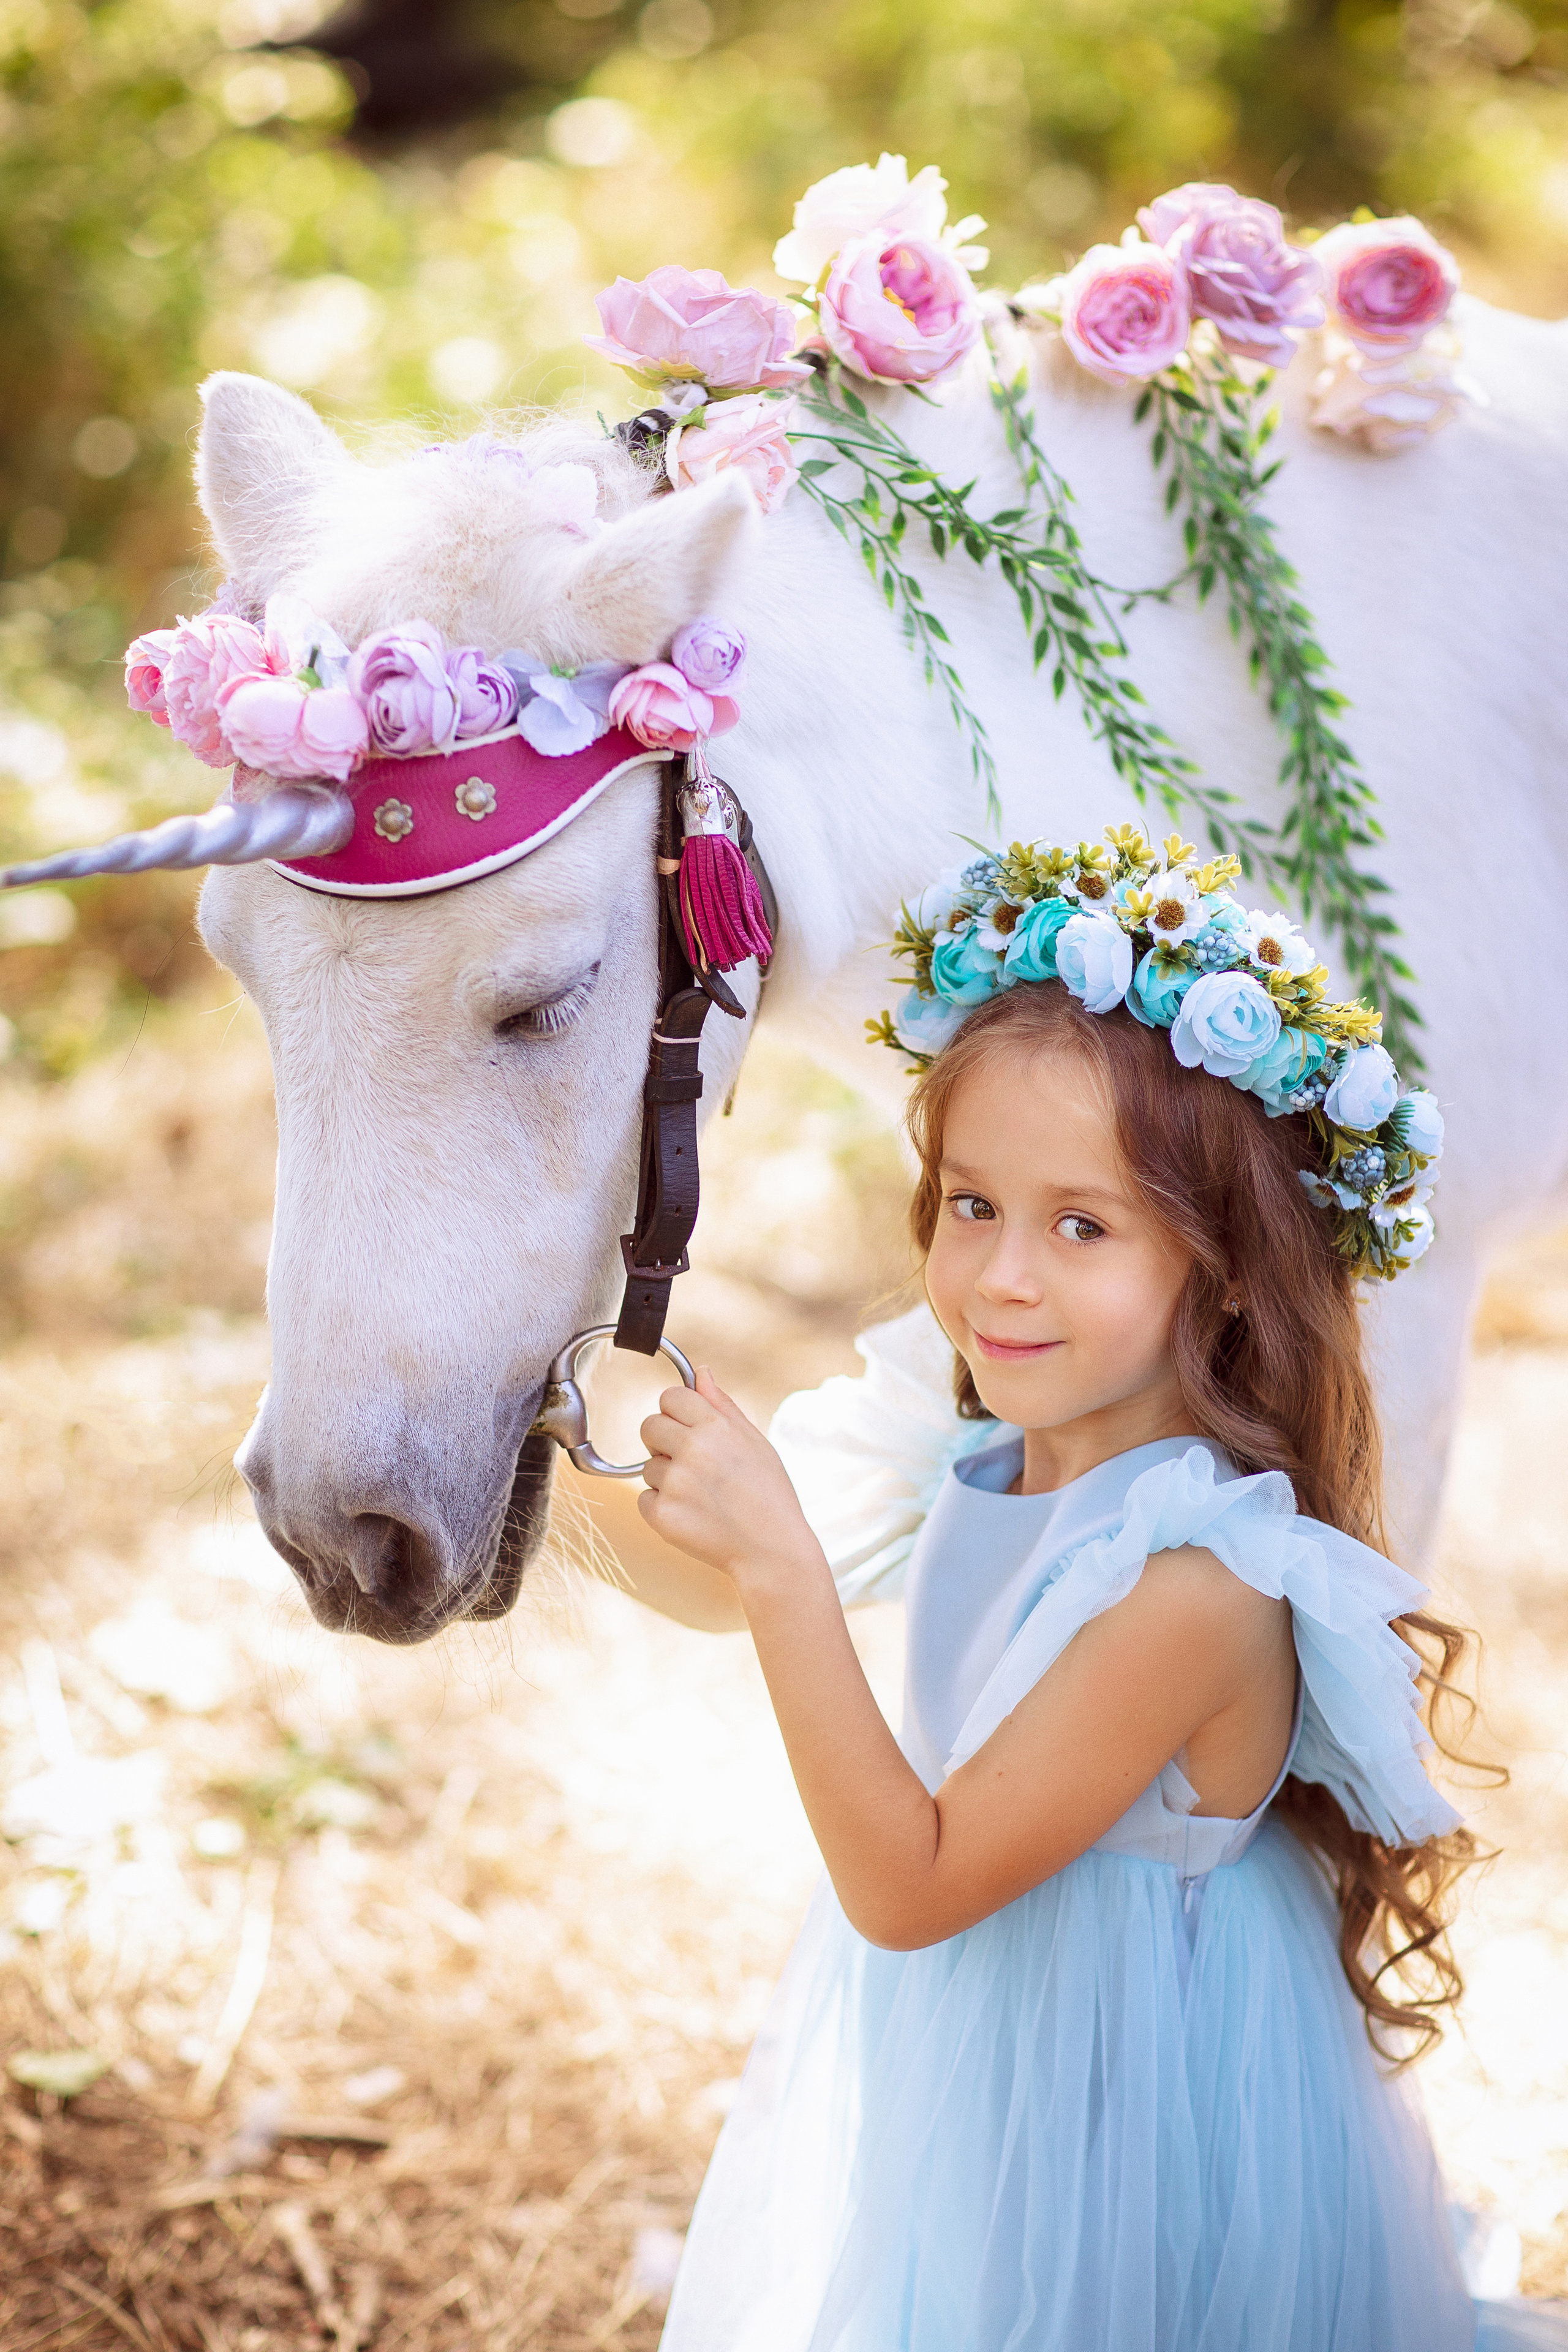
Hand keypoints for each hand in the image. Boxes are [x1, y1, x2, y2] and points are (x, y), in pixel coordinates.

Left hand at [639, 1369, 821, 1594]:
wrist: (773, 1550)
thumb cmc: (768, 1494)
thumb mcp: (755, 1441)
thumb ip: (723, 1404)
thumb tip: (701, 1371)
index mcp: (716, 1427)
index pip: (670, 1397)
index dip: (676, 1412)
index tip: (687, 1427)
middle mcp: (692, 1450)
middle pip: (649, 1426)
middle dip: (663, 1441)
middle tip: (690, 1462)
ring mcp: (675, 1483)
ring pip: (648, 1466)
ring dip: (666, 1478)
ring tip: (701, 1495)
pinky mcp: (662, 1515)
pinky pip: (644, 1498)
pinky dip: (661, 1507)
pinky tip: (692, 1514)